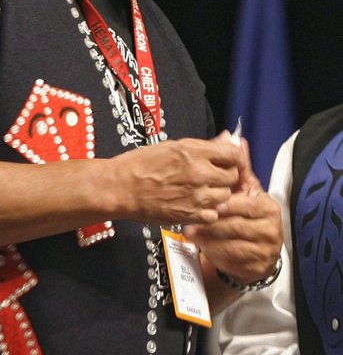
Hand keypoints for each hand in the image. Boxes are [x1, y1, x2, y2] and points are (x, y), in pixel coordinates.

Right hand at [111, 135, 242, 227]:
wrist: (121, 188)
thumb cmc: (140, 164)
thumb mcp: (172, 146)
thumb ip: (204, 146)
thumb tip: (227, 139)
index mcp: (194, 151)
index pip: (234, 154)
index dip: (233, 157)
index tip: (229, 160)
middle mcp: (199, 173)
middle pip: (233, 177)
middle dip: (226, 176)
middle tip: (213, 176)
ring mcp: (196, 196)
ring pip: (225, 197)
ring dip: (218, 194)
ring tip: (202, 191)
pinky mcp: (190, 215)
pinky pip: (213, 215)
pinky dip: (208, 212)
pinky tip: (196, 205)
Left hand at [183, 137, 282, 282]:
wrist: (252, 251)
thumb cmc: (242, 214)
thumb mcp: (242, 190)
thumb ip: (238, 167)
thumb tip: (235, 138)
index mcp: (267, 206)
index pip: (245, 202)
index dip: (224, 202)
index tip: (205, 199)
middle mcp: (271, 228)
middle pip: (236, 224)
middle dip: (211, 220)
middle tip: (190, 218)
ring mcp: (264, 250)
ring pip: (231, 242)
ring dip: (208, 236)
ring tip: (189, 230)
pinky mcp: (254, 267)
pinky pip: (229, 259)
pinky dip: (212, 251)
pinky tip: (198, 244)